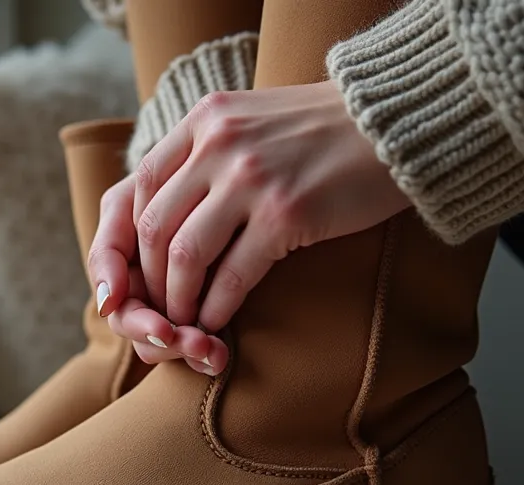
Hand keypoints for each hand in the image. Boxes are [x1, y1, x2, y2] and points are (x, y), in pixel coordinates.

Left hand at [90, 80, 409, 345]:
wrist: (398, 121)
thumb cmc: (327, 132)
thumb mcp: (253, 122)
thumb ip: (209, 154)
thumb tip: (167, 210)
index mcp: (204, 120)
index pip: (137, 188)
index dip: (126, 242)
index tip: (130, 277)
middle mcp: (219, 144)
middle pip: (152, 228)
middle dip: (147, 281)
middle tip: (157, 311)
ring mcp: (250, 178)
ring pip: (183, 255)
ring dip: (177, 301)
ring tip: (184, 324)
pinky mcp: (286, 213)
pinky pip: (232, 275)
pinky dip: (216, 307)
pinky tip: (216, 324)